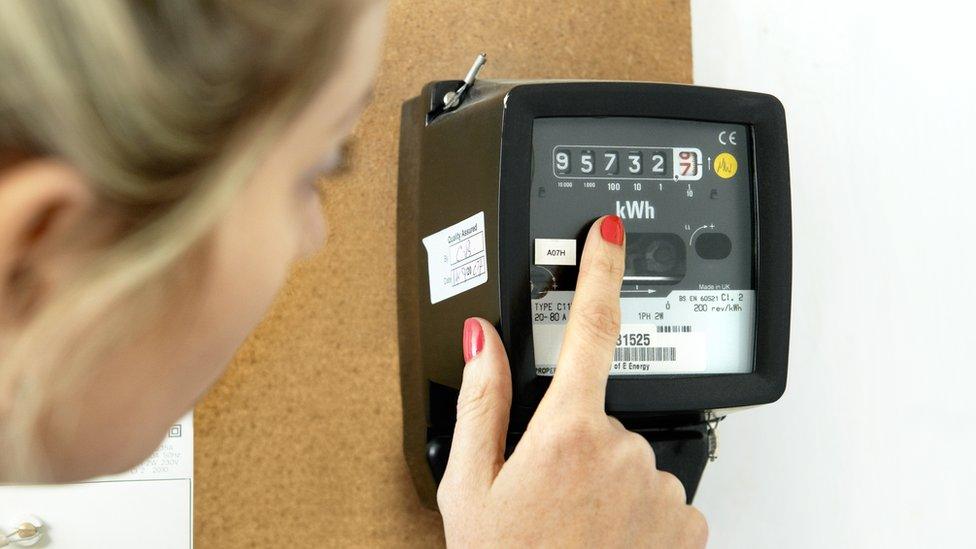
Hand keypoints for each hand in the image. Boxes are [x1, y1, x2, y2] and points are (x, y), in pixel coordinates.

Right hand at [438, 215, 707, 547]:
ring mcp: (662, 489)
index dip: (602, 269)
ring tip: (573, 523)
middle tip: (547, 491)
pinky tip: (605, 536)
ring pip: (633, 455)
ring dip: (607, 478)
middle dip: (578, 438)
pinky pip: (661, 493)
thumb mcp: (468, 486)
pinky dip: (637, 508)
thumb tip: (483, 341)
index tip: (612, 232)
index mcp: (567, 432)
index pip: (591, 327)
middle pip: (605, 411)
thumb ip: (480, 402)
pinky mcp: (689, 522)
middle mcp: (625, 451)